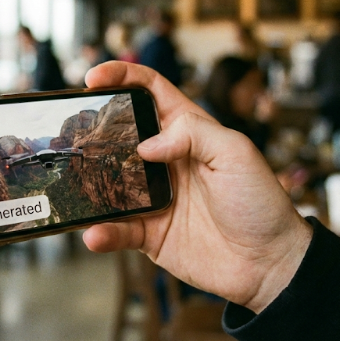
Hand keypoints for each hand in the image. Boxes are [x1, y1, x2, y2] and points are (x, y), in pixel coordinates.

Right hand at [82, 62, 311, 312]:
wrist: (269, 264)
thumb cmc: (261, 203)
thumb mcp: (236, 152)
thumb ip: (193, 133)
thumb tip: (146, 145)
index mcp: (189, 131)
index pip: (151, 92)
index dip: (123, 78)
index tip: (94, 77)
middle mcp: (166, 160)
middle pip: (120, 135)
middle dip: (93, 129)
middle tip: (70, 130)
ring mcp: (154, 197)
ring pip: (109, 182)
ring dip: (88, 183)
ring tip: (71, 183)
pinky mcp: (150, 233)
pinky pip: (118, 229)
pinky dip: (103, 232)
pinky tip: (95, 233)